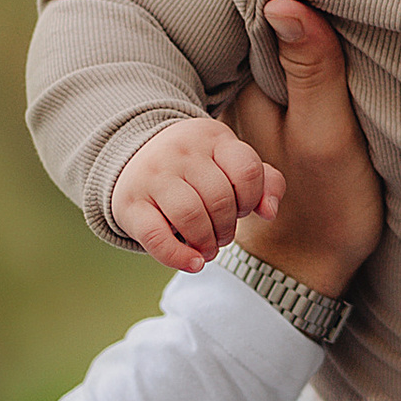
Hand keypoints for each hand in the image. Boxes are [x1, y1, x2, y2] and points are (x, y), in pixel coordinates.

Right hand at [110, 115, 283, 271]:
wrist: (132, 157)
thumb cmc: (195, 168)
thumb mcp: (230, 162)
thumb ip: (263, 182)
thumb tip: (269, 212)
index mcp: (212, 137)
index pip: (247, 170)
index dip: (252, 200)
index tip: (242, 209)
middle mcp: (181, 151)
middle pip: (220, 199)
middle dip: (228, 227)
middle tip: (222, 235)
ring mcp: (152, 175)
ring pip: (191, 216)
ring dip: (207, 243)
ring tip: (208, 248)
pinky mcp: (130, 203)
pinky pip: (156, 237)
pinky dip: (178, 257)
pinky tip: (194, 263)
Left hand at [226, 0, 383, 299]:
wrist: (313, 270)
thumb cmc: (326, 204)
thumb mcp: (326, 133)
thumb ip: (311, 70)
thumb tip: (283, 0)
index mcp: (248, 90)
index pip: (268, 23)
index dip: (303, 4)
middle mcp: (243, 97)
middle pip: (273, 39)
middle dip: (306, 28)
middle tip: (354, 25)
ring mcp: (257, 115)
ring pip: (282, 62)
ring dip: (312, 55)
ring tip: (347, 53)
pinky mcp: (277, 132)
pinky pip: (291, 87)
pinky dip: (311, 81)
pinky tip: (337, 84)